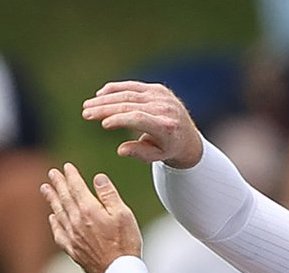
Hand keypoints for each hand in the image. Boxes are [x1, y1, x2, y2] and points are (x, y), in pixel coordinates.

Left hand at [41, 165, 142, 272]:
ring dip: (52, 199)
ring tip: (45, 189)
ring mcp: (72, 235)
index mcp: (90, 210)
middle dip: (58, 184)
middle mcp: (77, 220)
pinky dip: (54, 222)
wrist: (118, 271)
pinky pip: (58, 232)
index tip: (67, 167)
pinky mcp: (72, 249)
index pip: (77, 187)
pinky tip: (53, 217)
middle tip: (52, 173)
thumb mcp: (124, 215)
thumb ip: (109, 195)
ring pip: (58, 212)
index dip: (71, 176)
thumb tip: (98, 178)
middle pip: (64, 197)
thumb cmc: (126, 243)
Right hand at [82, 81, 203, 167]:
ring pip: (128, 94)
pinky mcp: (158, 89)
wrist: (188, 137)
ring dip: (105, 99)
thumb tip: (121, 150)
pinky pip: (132, 86)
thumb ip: (139, 153)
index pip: (138, 118)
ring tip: (87, 106)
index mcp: (167, 126)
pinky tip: (99, 95)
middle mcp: (165, 108)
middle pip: (129, 104)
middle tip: (85, 113)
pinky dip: (115, 89)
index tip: (102, 124)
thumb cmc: (168, 149)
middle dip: (105, 108)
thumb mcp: (156, 156)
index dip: (118, 119)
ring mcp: (162, 96)